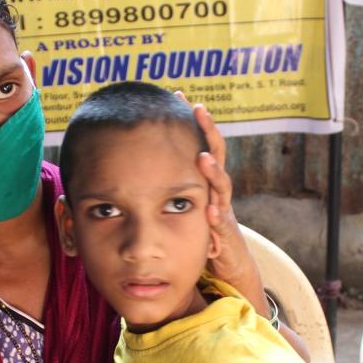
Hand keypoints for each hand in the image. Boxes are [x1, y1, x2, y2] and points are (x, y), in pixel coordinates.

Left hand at [174, 93, 266, 313]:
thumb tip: (135, 162)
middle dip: (208, 132)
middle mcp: (215, 191)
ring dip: (213, 171)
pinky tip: (210, 211)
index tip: (181, 95)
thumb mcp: (179, 204)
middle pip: (216, 154)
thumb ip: (164, 185)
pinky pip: (222, 224)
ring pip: (221, 186)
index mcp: (204, 181)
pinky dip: (216, 217)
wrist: (228, 266)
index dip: (192, 121)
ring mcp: (222, 211)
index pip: (199, 143)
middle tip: (198, 109)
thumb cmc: (199, 234)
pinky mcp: (225, 236)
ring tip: (203, 158)